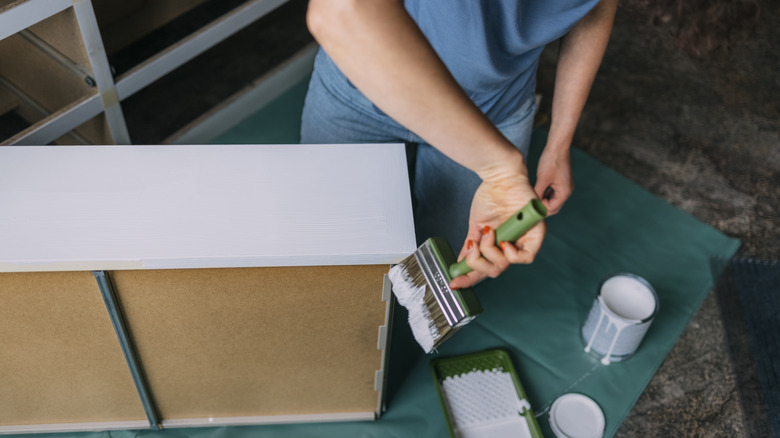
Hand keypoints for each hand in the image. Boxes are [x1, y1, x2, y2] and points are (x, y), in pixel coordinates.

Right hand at [449, 166, 545, 289]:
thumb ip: (470, 247)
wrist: (499, 177)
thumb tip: (460, 263)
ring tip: (488, 234)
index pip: (485, 267)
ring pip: (506, 264)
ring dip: (491, 252)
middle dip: (479, 263)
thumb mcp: (476, 226)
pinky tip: (504, 243)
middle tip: (473, 249)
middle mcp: (511, 244)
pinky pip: (527, 257)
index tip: (454, 283)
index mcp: (497, 243)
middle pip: (495, 270)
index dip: (470, 278)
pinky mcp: (536, 234)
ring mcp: (523, 240)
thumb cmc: (490, 196)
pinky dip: (512, 254)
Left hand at [534, 144, 572, 214]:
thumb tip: (531, 203)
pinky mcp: (561, 182)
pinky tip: (537, 192)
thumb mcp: (542, 179)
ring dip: (543, 201)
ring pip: (553, 200)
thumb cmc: (551, 161)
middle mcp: (567, 191)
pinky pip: (553, 193)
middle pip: (554, 207)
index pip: (552, 208)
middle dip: (542, 207)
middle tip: (530, 205)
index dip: (540, 208)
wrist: (558, 146)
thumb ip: (538, 193)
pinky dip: (545, 195)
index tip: (530, 204)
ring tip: (532, 198)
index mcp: (564, 193)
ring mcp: (564, 186)